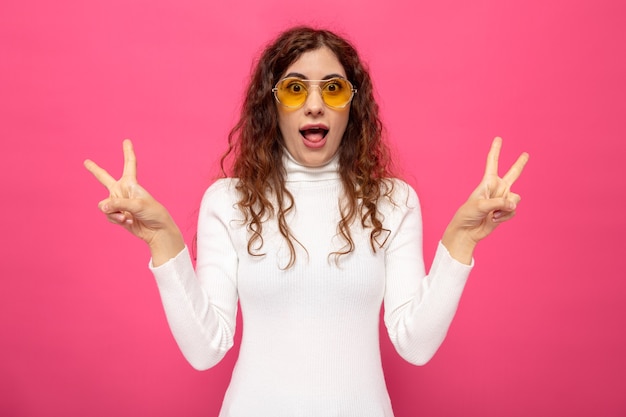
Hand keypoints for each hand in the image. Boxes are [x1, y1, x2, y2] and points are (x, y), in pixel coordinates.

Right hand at [84, 140, 178, 247]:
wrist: (156, 230)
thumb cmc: (153, 213)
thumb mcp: (137, 205)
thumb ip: (118, 204)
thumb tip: (102, 206)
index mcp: (131, 183)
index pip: (129, 164)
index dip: (127, 152)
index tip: (126, 141)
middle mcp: (122, 191)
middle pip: (104, 178)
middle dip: (95, 170)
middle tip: (86, 162)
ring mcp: (118, 203)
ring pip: (104, 205)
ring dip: (113, 213)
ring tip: (126, 217)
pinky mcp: (117, 215)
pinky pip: (108, 216)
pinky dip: (115, 220)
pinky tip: (127, 222)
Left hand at [442, 137, 528, 262]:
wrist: (468, 231)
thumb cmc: (468, 214)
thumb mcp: (481, 205)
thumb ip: (499, 203)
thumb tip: (514, 205)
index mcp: (487, 182)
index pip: (492, 163)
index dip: (496, 150)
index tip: (498, 138)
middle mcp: (497, 188)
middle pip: (513, 174)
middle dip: (519, 164)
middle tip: (526, 154)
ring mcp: (503, 200)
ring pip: (515, 199)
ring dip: (506, 208)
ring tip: (493, 214)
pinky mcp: (506, 211)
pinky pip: (513, 211)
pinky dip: (505, 217)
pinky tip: (494, 219)